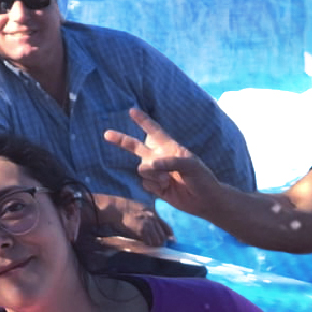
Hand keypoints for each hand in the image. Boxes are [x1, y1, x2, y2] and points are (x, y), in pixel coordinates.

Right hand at [95, 194, 174, 246]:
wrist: (117, 208)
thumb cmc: (126, 208)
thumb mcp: (142, 208)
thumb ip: (151, 216)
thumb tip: (157, 224)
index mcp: (154, 213)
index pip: (167, 227)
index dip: (169, 235)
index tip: (172, 240)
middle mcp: (153, 219)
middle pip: (163, 236)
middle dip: (160, 241)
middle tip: (155, 244)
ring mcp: (148, 224)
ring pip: (158, 241)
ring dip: (154, 244)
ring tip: (149, 244)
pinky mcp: (142, 230)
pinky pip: (149, 242)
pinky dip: (147, 245)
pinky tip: (143, 243)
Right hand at [103, 107, 221, 215]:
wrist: (205, 201)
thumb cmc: (202, 178)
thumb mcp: (191, 165)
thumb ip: (170, 161)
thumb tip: (150, 165)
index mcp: (169, 146)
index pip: (154, 130)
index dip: (143, 121)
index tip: (132, 110)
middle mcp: (159, 157)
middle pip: (135, 146)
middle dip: (121, 140)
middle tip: (106, 134)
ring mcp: (156, 172)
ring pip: (141, 168)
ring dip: (152, 174)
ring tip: (167, 180)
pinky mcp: (155, 186)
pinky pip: (145, 183)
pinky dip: (154, 186)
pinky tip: (166, 188)